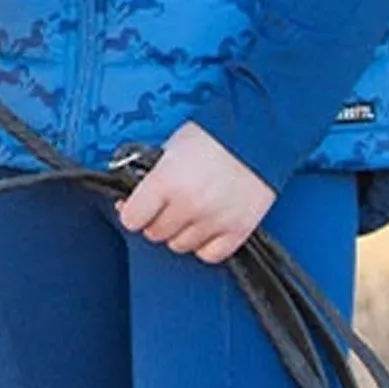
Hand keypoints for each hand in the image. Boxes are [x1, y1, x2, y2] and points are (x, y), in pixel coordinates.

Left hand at [115, 121, 274, 264]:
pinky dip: (204, 244)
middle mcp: (188, 205)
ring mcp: (213, 221)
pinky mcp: (237, 231)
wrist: (256, 132)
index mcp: (167, 181)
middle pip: (155, 233)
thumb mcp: (171, 145)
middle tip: (166, 204)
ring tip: (189, 210)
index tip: (136, 207)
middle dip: (156, 219)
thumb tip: (134, 195)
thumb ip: (152, 174)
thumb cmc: (214, 133)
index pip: (132, 218)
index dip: (132, 211)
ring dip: (180, 231)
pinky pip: (209, 255)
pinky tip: (205, 225)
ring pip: (180, 246)